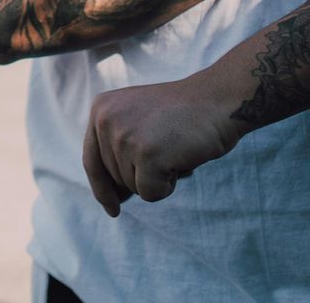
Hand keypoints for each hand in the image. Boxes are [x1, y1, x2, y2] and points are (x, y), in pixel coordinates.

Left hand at [81, 73, 243, 216]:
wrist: (218, 101)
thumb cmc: (183, 116)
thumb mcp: (139, 122)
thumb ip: (119, 150)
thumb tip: (112, 199)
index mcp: (101, 109)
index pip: (91, 160)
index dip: (101, 188)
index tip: (112, 209)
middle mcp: (106, 120)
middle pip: (115, 178)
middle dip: (142, 176)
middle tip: (167, 150)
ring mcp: (124, 136)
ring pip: (133, 188)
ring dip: (158, 178)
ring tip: (175, 149)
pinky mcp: (146, 154)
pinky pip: (150, 193)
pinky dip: (168, 186)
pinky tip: (181, 161)